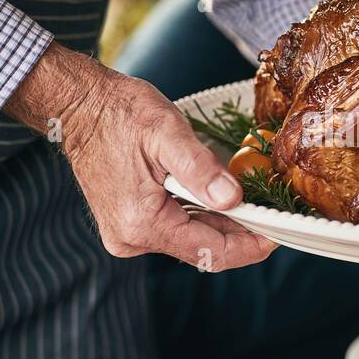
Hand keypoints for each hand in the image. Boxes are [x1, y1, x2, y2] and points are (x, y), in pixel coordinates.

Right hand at [5, 42, 276, 269]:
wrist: (79, 106)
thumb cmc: (120, 113)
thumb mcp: (167, 132)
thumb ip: (201, 169)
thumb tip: (233, 200)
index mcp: (142, 223)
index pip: (210, 252)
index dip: (250, 246)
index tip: (279, 234)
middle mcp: (131, 238)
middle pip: (203, 249)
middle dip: (240, 232)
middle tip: (273, 212)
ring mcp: (127, 234)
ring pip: (191, 239)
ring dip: (222, 223)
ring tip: (252, 201)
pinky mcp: (128, 224)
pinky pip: (176, 229)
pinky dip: (201, 216)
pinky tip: (219, 197)